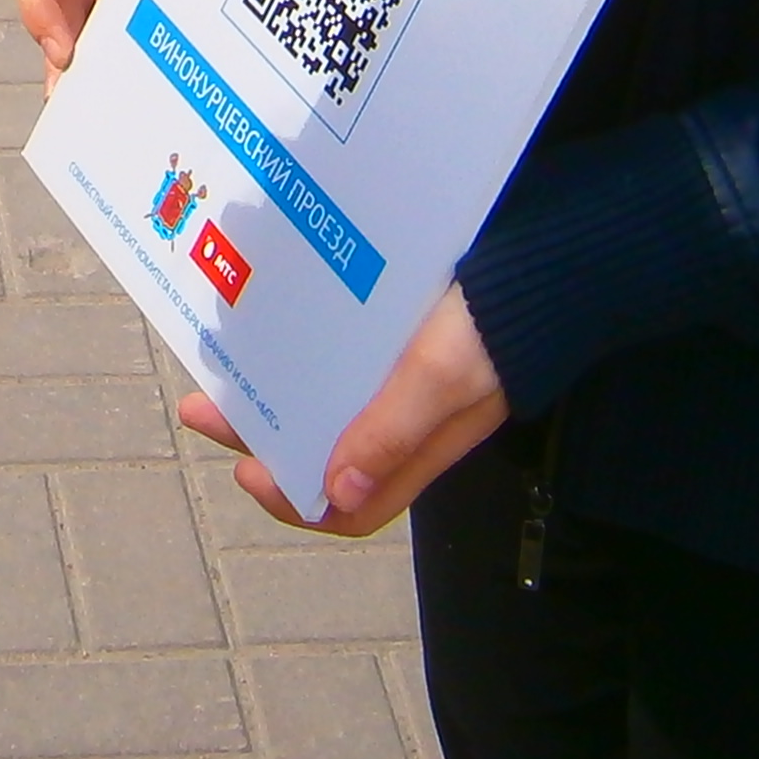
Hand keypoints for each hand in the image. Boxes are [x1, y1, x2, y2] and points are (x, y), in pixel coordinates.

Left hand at [179, 287, 508, 536]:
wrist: (556, 252)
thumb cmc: (503, 314)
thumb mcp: (444, 372)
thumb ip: (395, 431)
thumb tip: (337, 493)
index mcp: (420, 445)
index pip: (352, 507)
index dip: (295, 501)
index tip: (246, 467)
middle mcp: (408, 420)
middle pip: (323, 452)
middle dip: (258, 436)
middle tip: (201, 406)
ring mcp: (407, 376)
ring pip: (326, 403)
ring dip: (273, 392)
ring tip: (222, 361)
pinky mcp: (408, 335)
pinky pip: (343, 358)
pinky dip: (304, 352)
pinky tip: (277, 324)